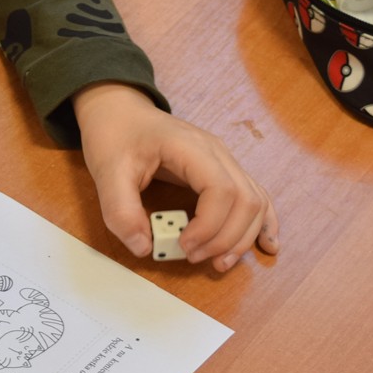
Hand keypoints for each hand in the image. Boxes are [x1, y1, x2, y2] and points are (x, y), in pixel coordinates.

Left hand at [72, 81, 279, 271]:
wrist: (119, 109)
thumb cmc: (114, 136)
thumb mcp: (106, 171)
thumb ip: (120, 211)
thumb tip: (144, 248)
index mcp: (190, 147)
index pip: (222, 190)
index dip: (209, 226)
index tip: (183, 246)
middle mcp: (217, 152)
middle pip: (246, 200)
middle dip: (226, 238)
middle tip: (194, 258)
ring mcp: (224, 160)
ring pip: (255, 202)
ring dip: (243, 237)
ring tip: (218, 263)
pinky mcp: (223, 170)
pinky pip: (254, 196)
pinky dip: (262, 223)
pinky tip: (267, 246)